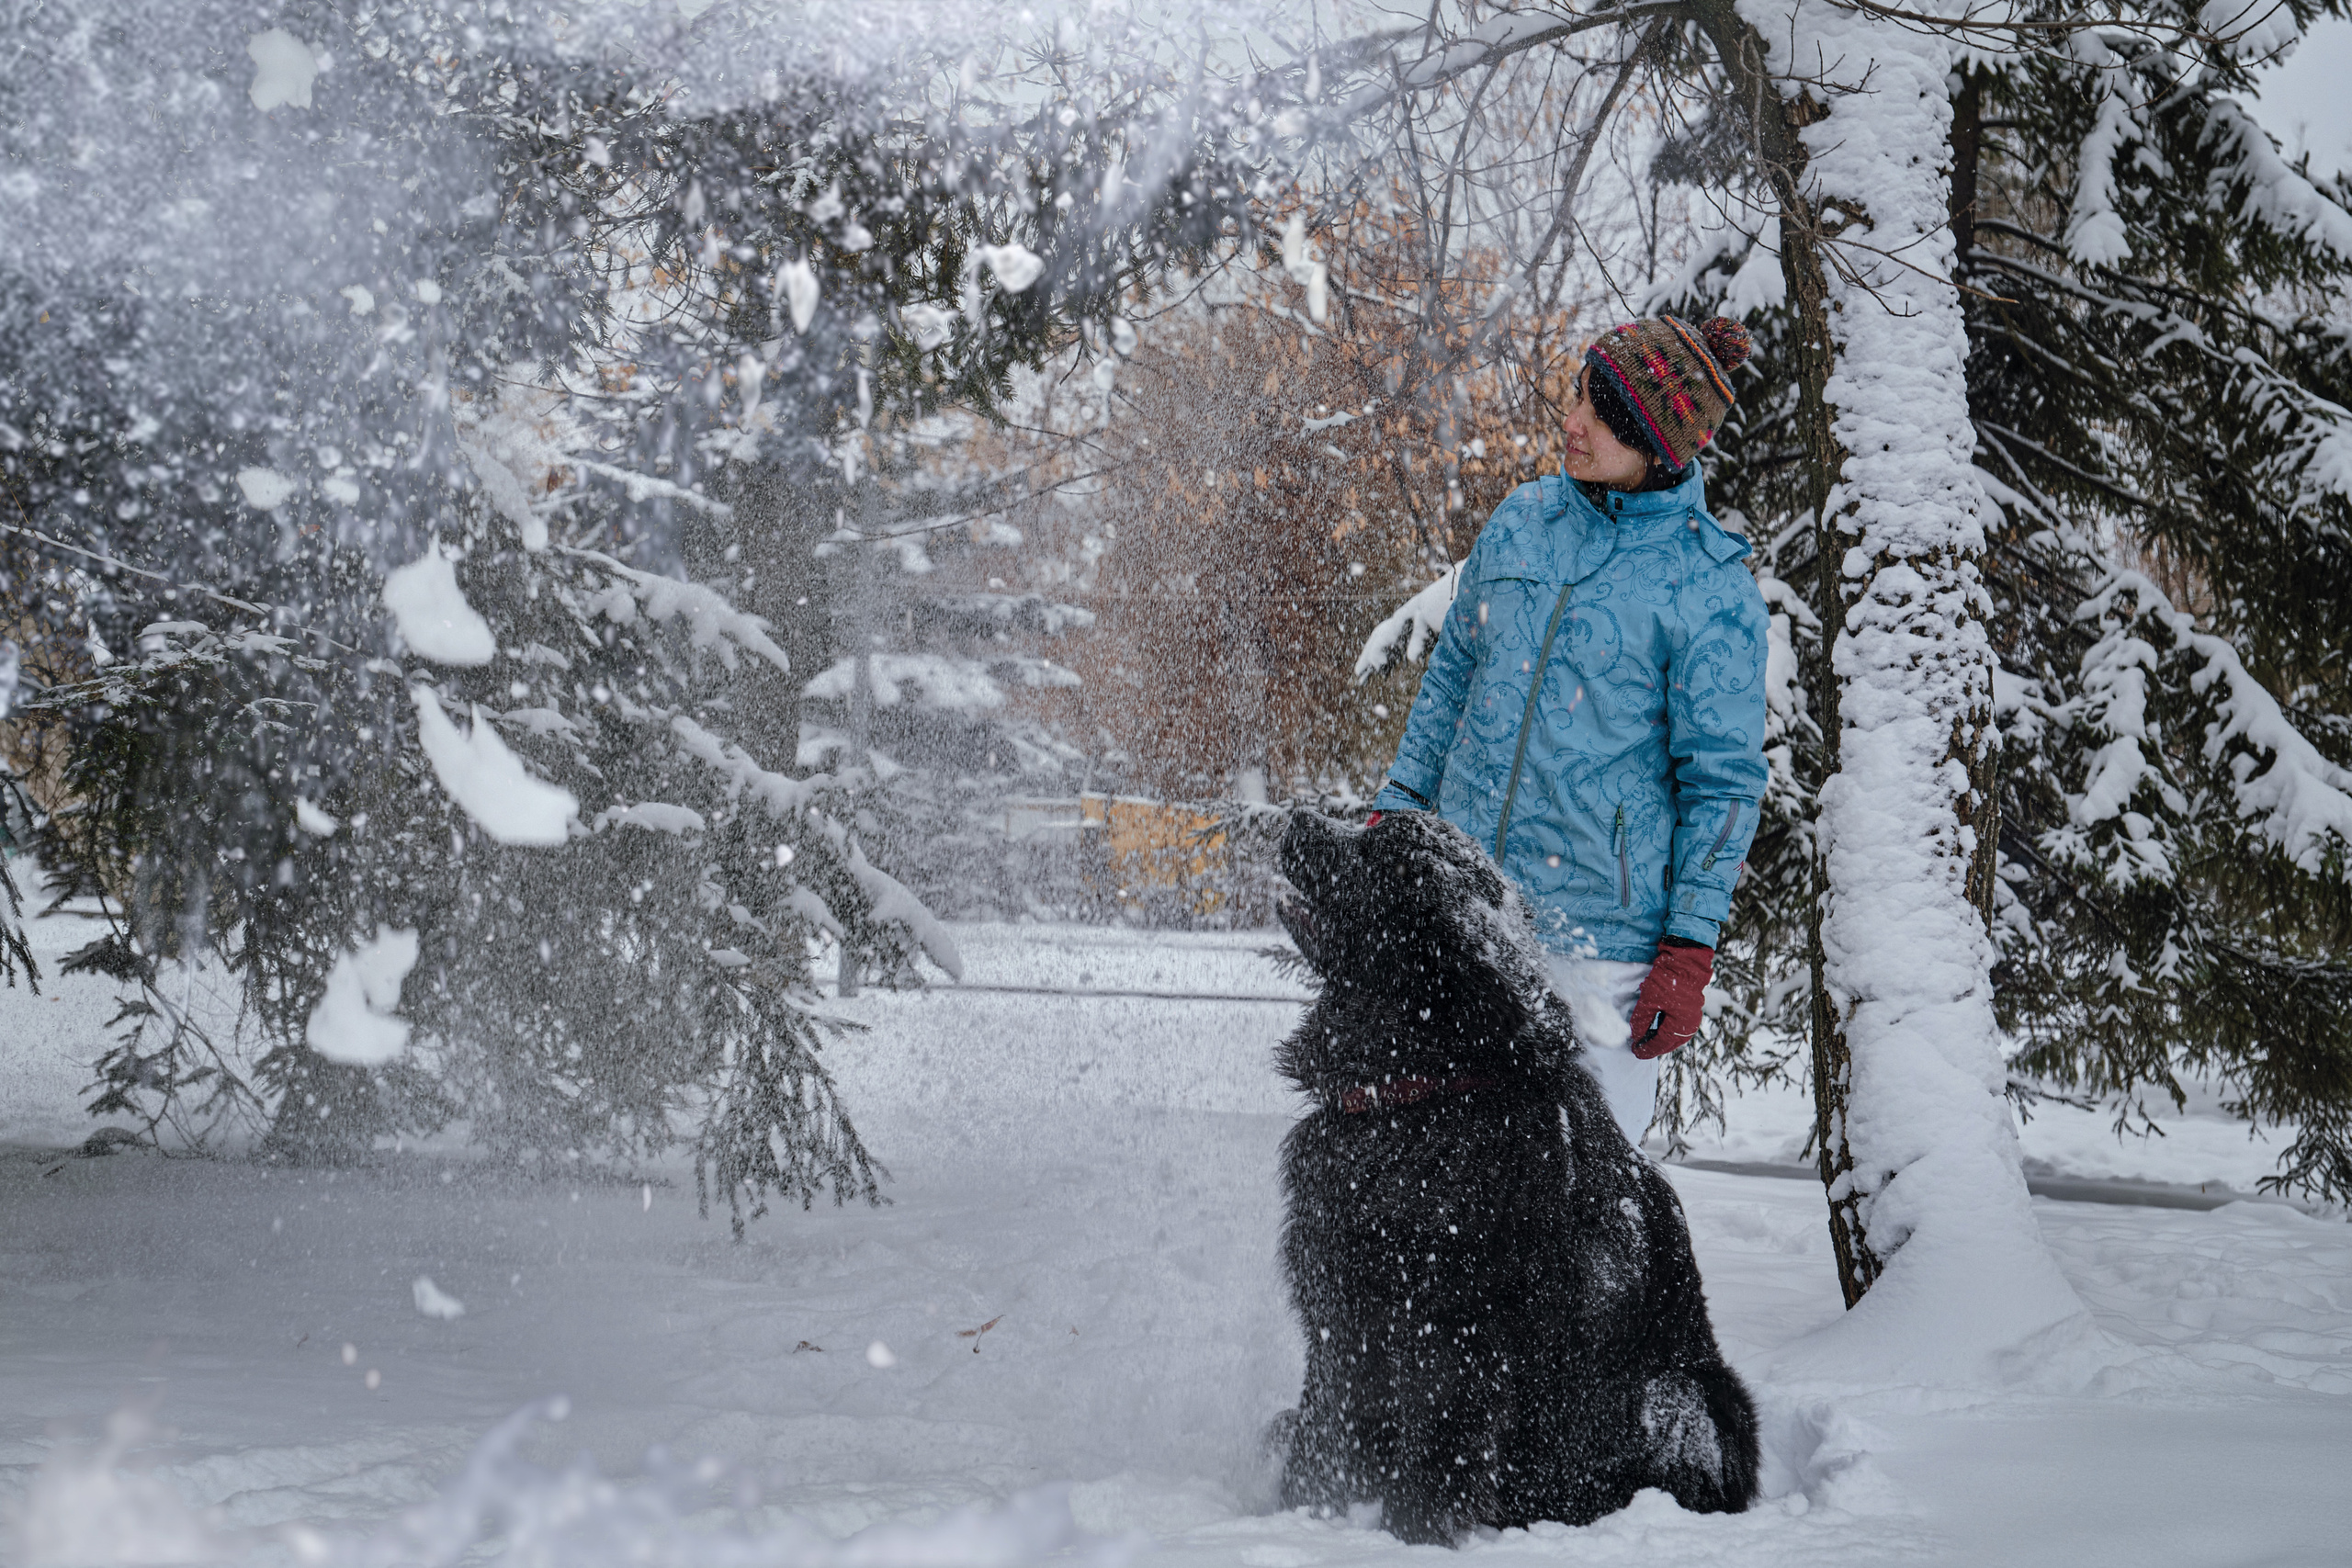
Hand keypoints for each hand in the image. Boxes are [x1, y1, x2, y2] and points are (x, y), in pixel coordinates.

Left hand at [1630, 939, 1712, 1058]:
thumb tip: (1635, 1035)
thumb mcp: (1649, 1000)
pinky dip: (1667, 1029)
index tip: (1635, 1051)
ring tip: (1646, 1039)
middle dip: (1654, 1046)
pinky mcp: (1691, 1009)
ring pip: (1675, 1035)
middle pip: (1670, 1042)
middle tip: (1640, 1048)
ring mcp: (1693, 1017)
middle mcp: (1690, 1024)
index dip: (1647, 1049)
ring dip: (1661, 1038)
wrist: (1685, 961)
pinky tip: (1657, 1027)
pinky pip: (1679, 1026)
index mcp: (1680, 1025)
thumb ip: (1641, 1020)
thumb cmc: (1667, 980)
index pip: (1661, 1043)